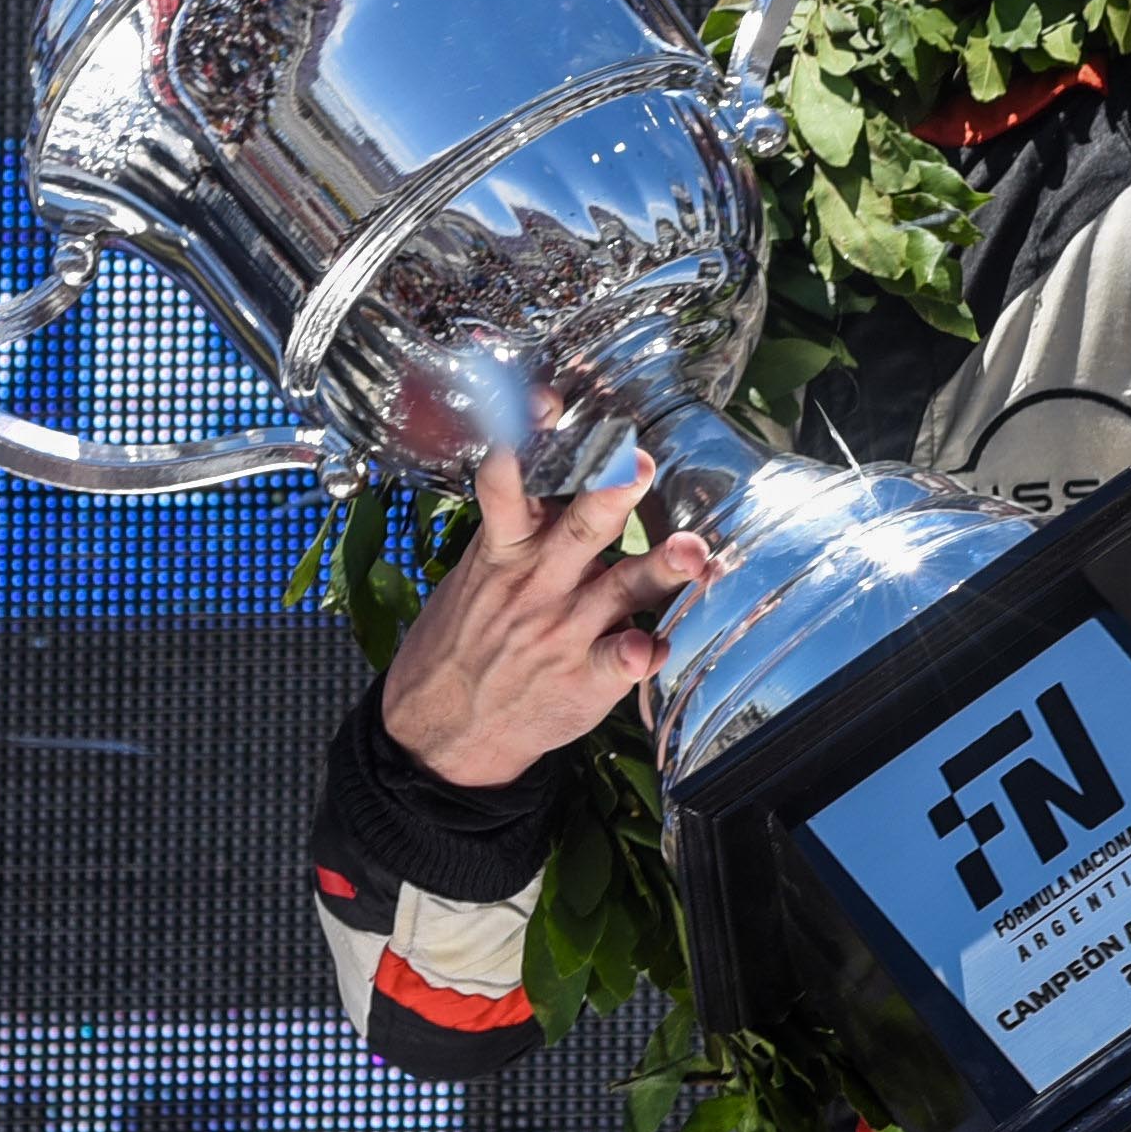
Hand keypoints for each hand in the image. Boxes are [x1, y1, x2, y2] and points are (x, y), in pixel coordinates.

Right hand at [377, 449, 714, 787]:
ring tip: (690, 552)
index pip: (509, 483)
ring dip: (659, 569)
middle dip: (613, 493)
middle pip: (581, 527)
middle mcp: (538, 581)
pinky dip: (641, 653)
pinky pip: (620, 662)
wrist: (440, 728)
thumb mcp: (481, 568)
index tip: (543, 403)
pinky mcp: (581, 679)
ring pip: (620, 588)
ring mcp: (562, 630)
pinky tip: (657, 648)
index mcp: (507, 547)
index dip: (523, 442)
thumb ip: (524, 522)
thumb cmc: (470, 636)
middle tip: (641, 465)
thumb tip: (563, 458)